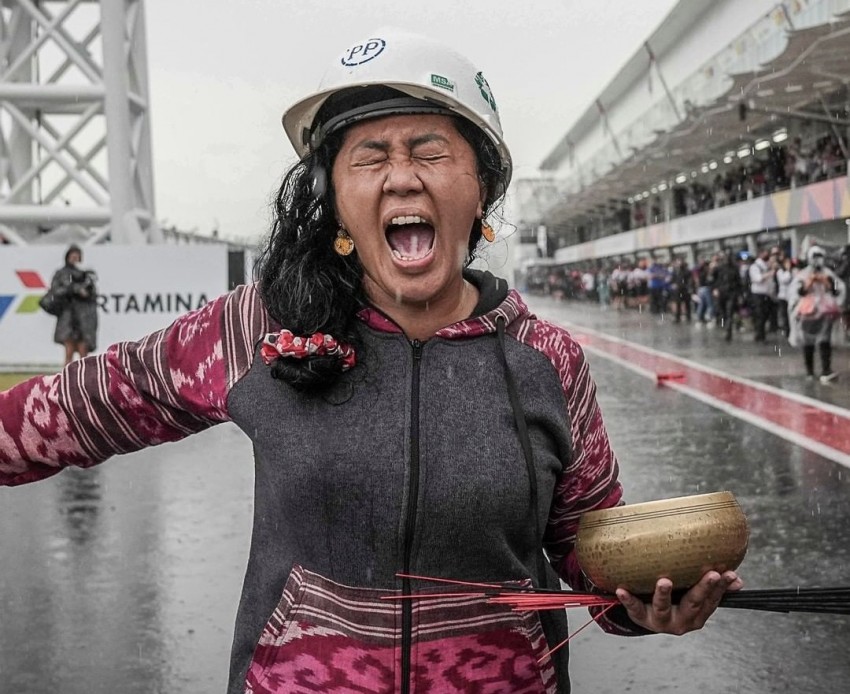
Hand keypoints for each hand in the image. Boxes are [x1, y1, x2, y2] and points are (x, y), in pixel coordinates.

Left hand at [615, 570, 742, 634]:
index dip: (721, 587)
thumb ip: (714, 588)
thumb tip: (738, 580)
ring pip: (663, 607)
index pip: (712, 600)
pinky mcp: (641, 617)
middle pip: (693, 603)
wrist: (648, 617)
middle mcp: (682, 621)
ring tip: (664, 581)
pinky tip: (621, 590)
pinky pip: (634, 608)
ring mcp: (661, 621)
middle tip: (711, 574)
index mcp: (697, 615)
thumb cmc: (676, 601)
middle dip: (702, 588)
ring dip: (664, 594)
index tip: (728, 573)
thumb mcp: (694, 597)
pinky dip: (628, 600)